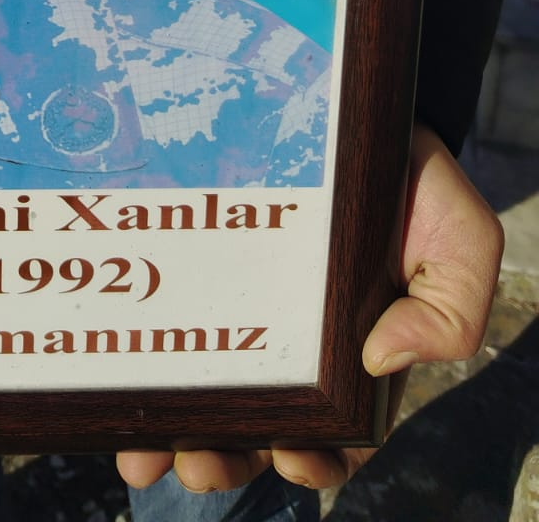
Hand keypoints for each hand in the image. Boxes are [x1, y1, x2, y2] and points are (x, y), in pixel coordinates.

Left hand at [116, 123, 503, 495]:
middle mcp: (288, 341)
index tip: (295, 458)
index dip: (314, 459)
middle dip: (225, 458)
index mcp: (352, 352)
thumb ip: (450, 308)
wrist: (351, 106)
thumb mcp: (458, 238)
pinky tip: (110, 386)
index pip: (335, 433)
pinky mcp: (193, 263)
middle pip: (254, 425)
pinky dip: (135, 366)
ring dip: (171, 434)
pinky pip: (160, 321)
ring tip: (144, 454)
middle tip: (199, 462)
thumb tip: (383, 358)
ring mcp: (235, 303)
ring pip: (200, 390)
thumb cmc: (411, 179)